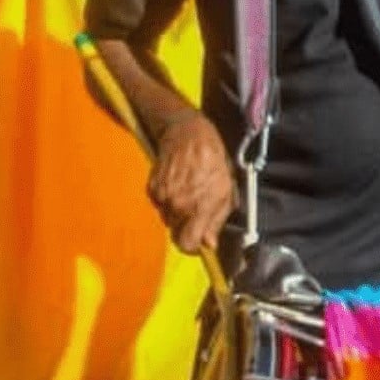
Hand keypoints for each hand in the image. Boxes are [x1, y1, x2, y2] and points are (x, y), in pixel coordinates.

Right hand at [149, 114, 235, 254]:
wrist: (188, 133)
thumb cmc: (214, 159)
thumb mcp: (227, 188)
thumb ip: (218, 219)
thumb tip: (209, 243)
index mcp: (200, 207)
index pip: (187, 244)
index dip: (193, 247)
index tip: (198, 242)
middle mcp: (179, 205)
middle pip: (177, 232)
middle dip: (187, 226)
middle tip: (195, 209)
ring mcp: (163, 196)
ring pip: (168, 218)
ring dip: (177, 212)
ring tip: (187, 191)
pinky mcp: (152, 187)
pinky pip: (159, 205)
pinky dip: (167, 199)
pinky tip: (177, 183)